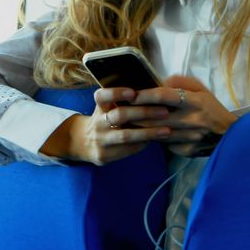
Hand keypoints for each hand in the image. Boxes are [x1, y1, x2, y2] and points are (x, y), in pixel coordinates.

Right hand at [40, 88, 172, 165]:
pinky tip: (155, 141)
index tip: (133, 93)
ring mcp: (100, 140)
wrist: (83, 143)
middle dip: (144, 112)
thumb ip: (122, 103)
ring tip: (166, 130)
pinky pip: (128, 150)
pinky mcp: (104, 155)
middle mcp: (97, 123)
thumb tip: (153, 95)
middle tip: (164, 111)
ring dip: (148, 132)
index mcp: (99, 107)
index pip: (102, 96)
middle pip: (119, 115)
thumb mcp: (107, 109)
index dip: (116, 93)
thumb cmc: (105, 120)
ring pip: (126, 136)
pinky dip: (143, 144)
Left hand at [132, 75, 237, 156]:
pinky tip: (145, 134)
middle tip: (120, 109)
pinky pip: (164, 144)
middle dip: (135, 113)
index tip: (131, 95)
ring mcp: (190, 138)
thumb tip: (159, 82)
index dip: (145, 95)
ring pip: (157, 132)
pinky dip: (154, 138)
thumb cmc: (211, 108)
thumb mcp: (201, 89)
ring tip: (127, 121)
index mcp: (196, 102)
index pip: (164, 96)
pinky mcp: (187, 151)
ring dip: (140, 128)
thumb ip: (180, 82)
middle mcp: (193, 120)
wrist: (230, 136)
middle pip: (156, 117)